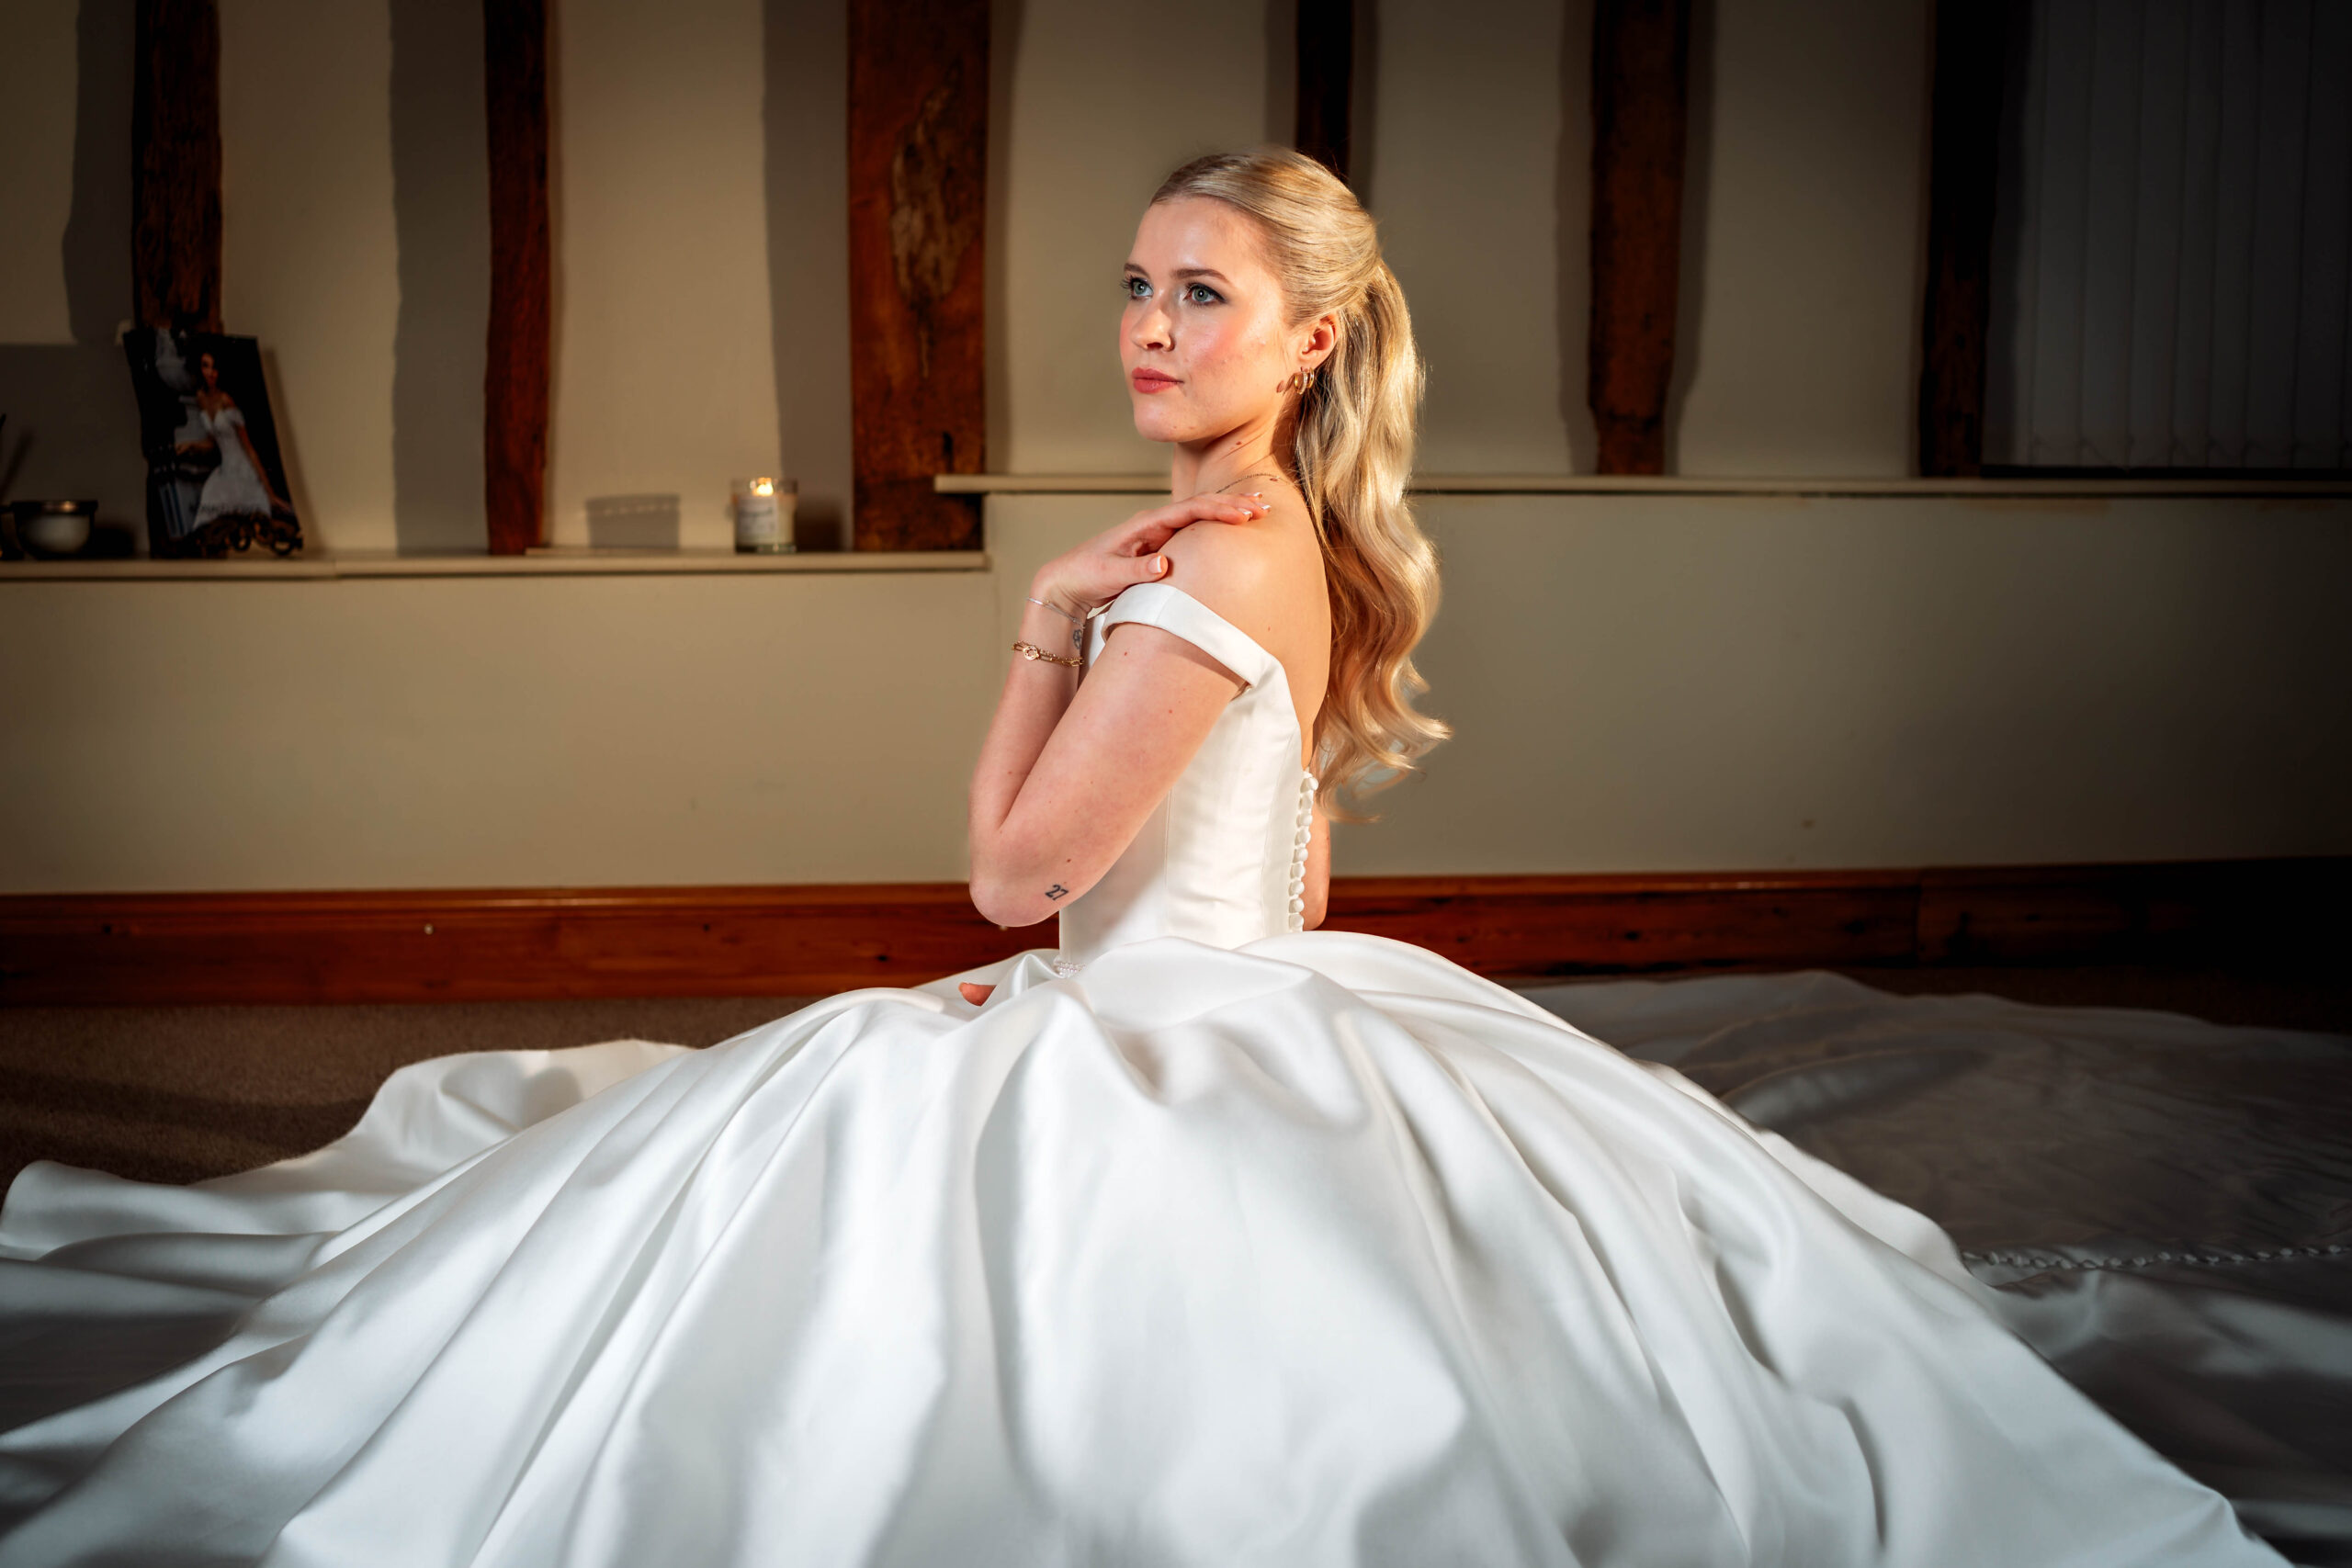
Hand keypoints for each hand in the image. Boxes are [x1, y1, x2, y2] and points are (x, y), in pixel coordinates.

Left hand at [1028, 490, 1269, 616]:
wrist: (1068, 581)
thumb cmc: (1086, 575)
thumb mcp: (1109, 575)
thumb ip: (1136, 570)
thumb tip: (1164, 564)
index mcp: (1144, 524)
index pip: (1187, 510)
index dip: (1216, 511)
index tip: (1242, 515)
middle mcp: (1154, 523)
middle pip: (1199, 506)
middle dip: (1231, 504)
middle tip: (1263, 507)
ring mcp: (1159, 534)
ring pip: (1199, 516)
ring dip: (1227, 511)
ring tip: (1259, 509)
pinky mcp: (1161, 547)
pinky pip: (1194, 532)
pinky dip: (1216, 527)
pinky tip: (1234, 527)